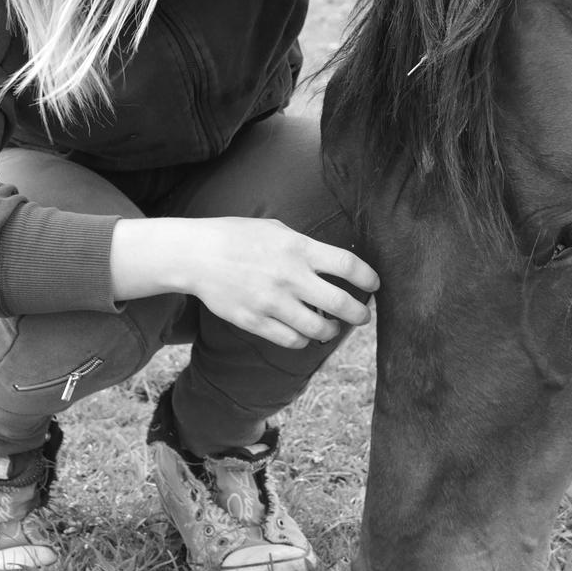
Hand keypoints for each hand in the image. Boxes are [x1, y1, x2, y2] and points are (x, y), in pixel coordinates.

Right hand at [110, 215, 379, 349]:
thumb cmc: (238, 237)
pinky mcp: (256, 322)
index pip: (348, 266)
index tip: (374, 286)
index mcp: (299, 248)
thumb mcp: (277, 229)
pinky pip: (292, 341)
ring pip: (319, 330)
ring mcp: (273, 303)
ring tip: (331, 328)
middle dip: (359, 315)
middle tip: (362, 316)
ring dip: (331, 331)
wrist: (197, 255)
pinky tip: (303, 333)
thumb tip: (335, 264)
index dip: (369, 279)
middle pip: (342, 304)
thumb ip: (306, 246)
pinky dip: (303, 340)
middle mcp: (290, 277)